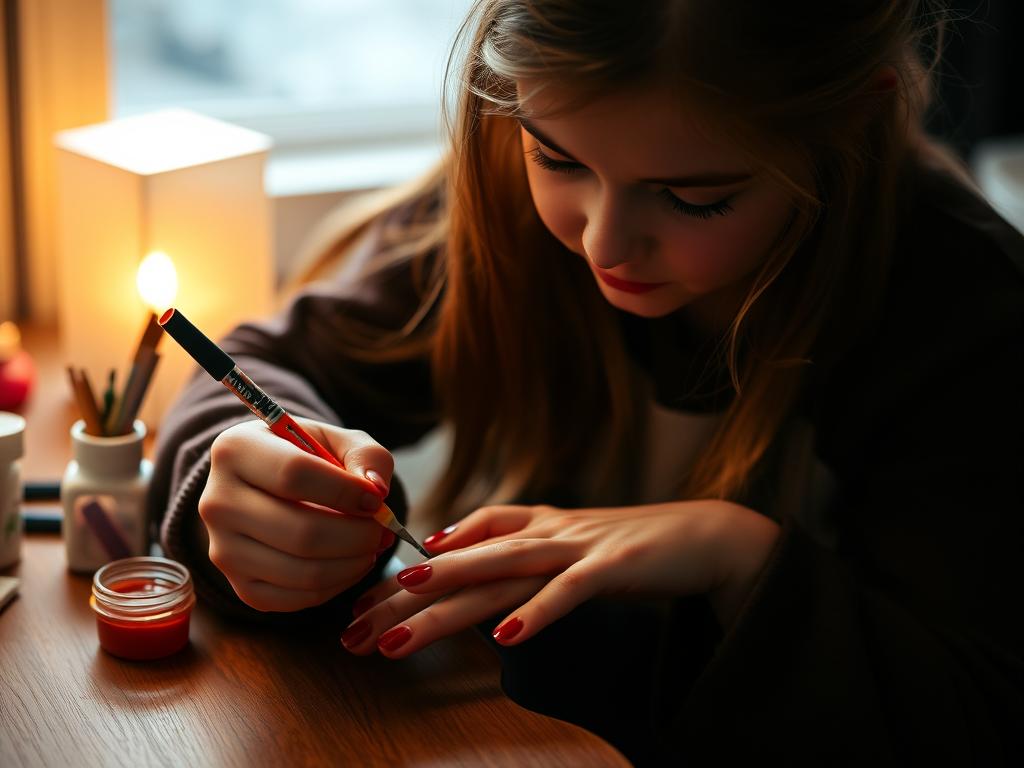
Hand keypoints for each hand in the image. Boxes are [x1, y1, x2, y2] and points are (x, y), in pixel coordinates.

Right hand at [198, 417, 395, 611]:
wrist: (268, 485)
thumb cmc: (308, 457)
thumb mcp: (337, 440)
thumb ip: (365, 456)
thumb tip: (376, 491)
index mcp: (235, 450)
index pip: (293, 475)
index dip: (344, 491)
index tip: (375, 498)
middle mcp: (217, 502)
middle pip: (300, 532)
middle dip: (357, 536)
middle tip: (382, 530)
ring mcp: (224, 550)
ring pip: (302, 571)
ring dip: (353, 563)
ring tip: (372, 545)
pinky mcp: (240, 586)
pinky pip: (298, 597)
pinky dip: (337, 584)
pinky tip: (350, 562)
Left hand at [341, 500, 779, 656]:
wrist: (704, 534)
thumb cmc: (628, 545)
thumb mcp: (560, 544)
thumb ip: (509, 545)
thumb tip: (449, 551)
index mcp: (528, 526)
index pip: (451, 549)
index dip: (404, 578)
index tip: (360, 610)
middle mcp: (542, 532)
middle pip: (461, 565)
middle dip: (404, 598)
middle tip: (355, 631)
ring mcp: (576, 547)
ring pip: (500, 574)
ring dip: (449, 601)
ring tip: (402, 628)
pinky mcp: (613, 567)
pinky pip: (569, 592)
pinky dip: (538, 613)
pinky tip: (506, 639)